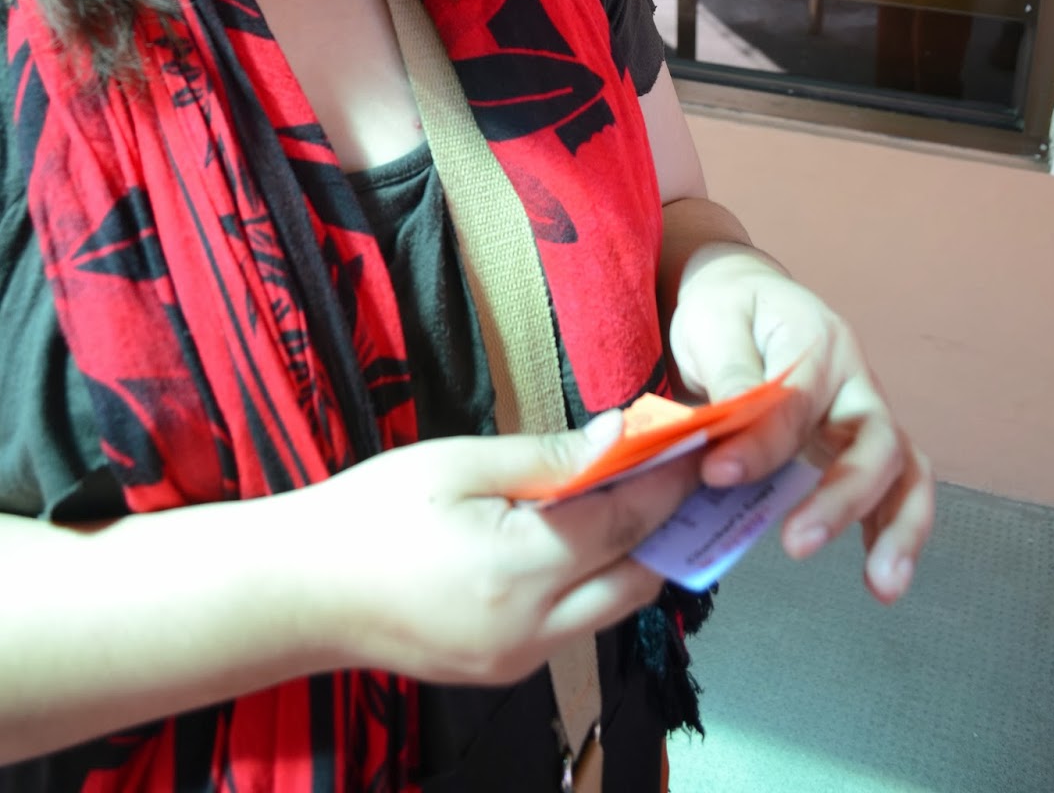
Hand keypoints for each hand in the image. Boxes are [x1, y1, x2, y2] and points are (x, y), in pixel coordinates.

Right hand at [286, 417, 702, 685]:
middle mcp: (531, 631)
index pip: (625, 523)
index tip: (698, 445)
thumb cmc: (371, 514)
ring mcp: (518, 662)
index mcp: (519, 572)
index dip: (668, 481)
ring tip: (640, 499)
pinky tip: (584, 540)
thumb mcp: (456, 464)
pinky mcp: (503, 671)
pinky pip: (573, 627)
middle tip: (683, 474)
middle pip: (637, 581)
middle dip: (668, 528)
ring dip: (634, 559)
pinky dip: (594, 583)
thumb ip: (546, 458)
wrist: (300, 593)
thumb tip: (617, 437)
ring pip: (610, 610)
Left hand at [669, 247, 933, 603]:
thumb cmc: (727, 310)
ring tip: (883, 585)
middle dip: (842, 498)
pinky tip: (880, 578)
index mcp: (817, 341)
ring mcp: (865, 412)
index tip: (716, 476)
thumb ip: (729, 376)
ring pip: (904, 468)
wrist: (743, 296)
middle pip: (874, 440)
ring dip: (900, 527)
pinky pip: (896, 486)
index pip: (798, 402)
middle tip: (796, 543)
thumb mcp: (714, 324)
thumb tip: (732, 443)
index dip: (760, 445)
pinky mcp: (860, 443)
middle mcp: (856, 378)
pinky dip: (895, 529)